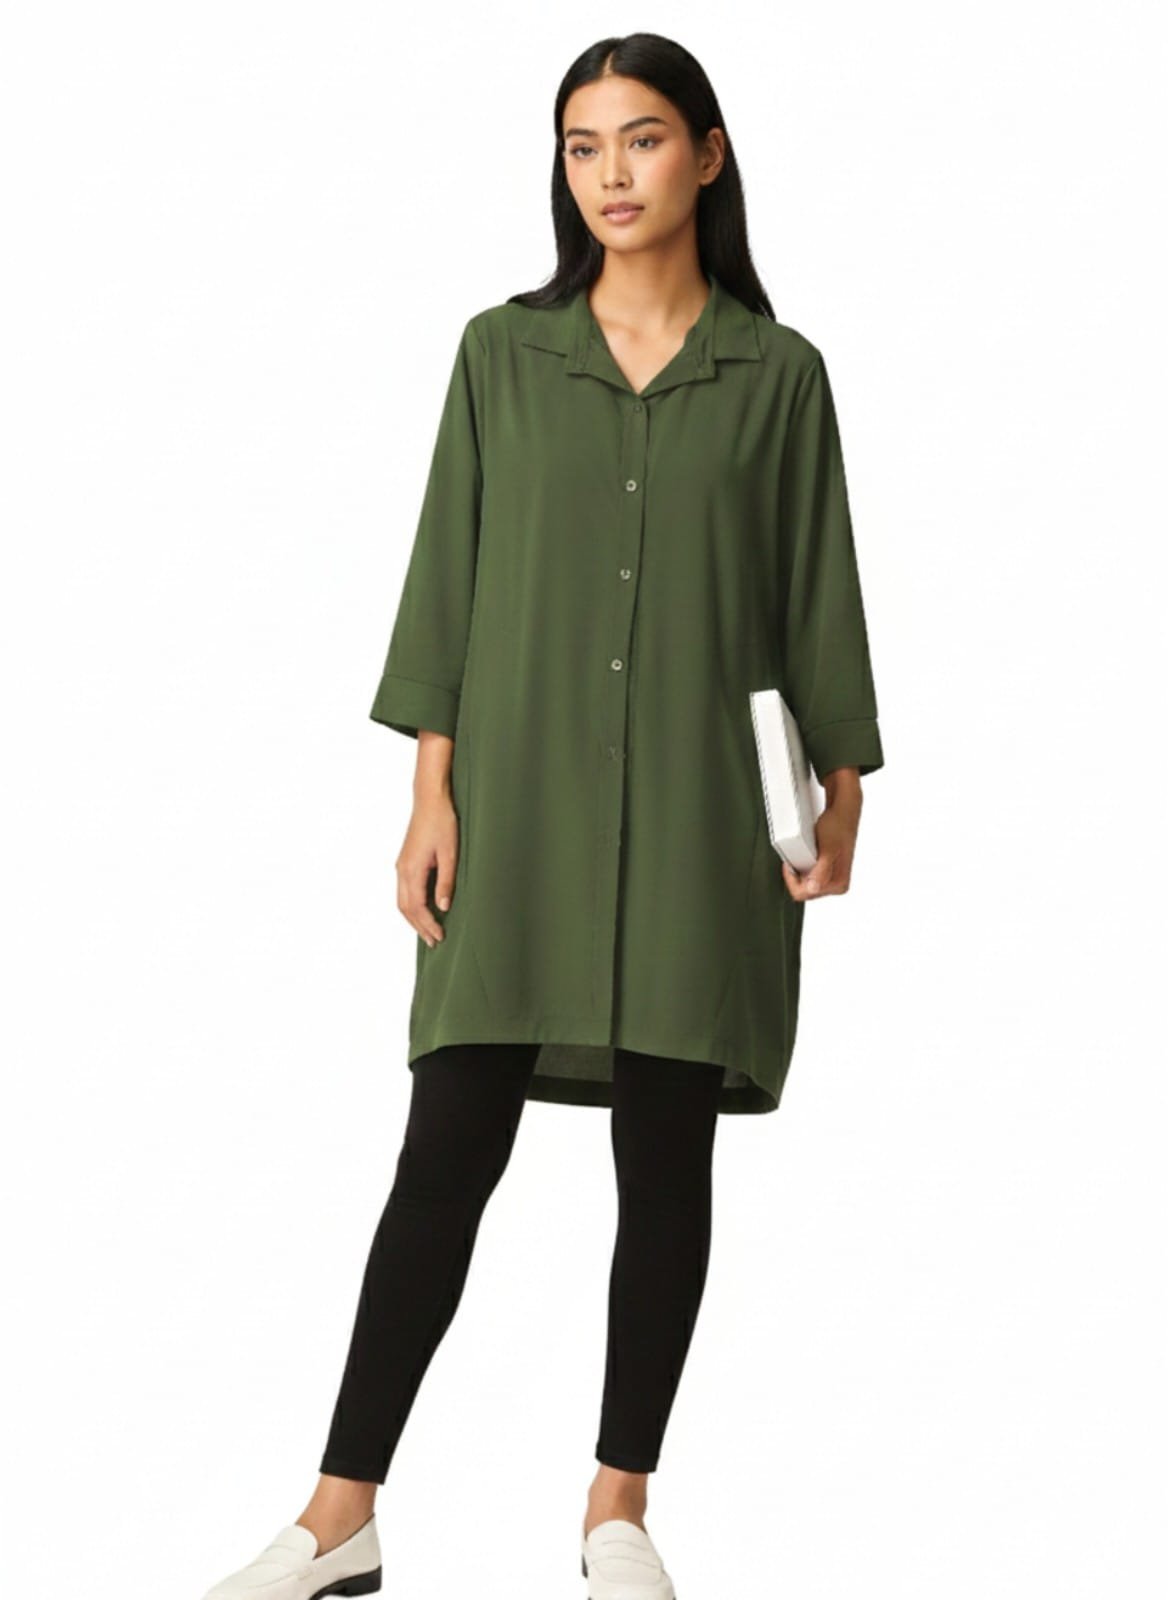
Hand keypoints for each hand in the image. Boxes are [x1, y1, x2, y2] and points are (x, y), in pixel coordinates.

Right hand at [396, 792, 459, 947]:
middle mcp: (402, 870)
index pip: (417, 907)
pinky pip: (404, 891)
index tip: (440, 937)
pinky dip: (412, 906)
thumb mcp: (450, 853)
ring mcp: (401, 865)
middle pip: (405, 908)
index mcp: (411, 870)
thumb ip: (446, 881)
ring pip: (402, 901)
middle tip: (434, 942)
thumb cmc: (443, 822)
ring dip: (414, 918)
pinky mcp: (405, 861)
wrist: (430, 799)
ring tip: (428, 932)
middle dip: (419, 927)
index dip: (428, 924)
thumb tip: (443, 907)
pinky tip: (424, 910)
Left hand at [781, 774, 860, 900]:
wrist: (842, 815)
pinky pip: (807, 877)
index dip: (792, 879)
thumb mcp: (828, 848)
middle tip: (797, 856)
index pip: (804, 893)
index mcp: (839, 884)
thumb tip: (814, 888)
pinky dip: (802, 867)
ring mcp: (832, 880)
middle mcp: (837, 885)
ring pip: (805, 885)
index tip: (789, 864)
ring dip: (799, 871)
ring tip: (803, 854)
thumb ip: (821, 870)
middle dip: (796, 876)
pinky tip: (806, 855)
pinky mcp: (827, 873)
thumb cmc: (836, 827)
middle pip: (804, 892)